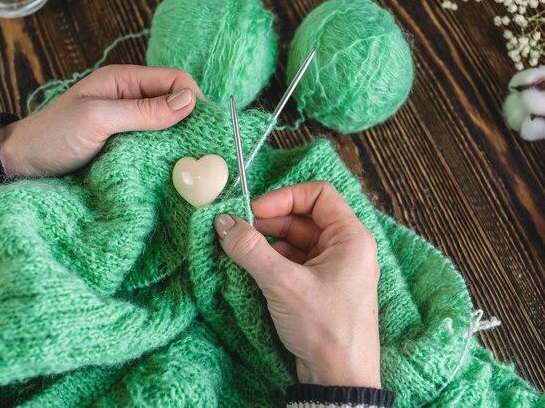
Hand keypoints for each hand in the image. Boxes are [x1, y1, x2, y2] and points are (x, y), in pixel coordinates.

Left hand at [0, 65, 201, 177]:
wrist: (23, 163)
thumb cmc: (54, 135)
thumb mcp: (98, 118)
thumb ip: (143, 110)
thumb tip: (189, 101)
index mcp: (124, 81)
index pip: (175, 80)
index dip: (194, 99)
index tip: (206, 127)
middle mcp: (131, 99)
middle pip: (175, 104)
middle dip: (191, 122)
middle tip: (203, 148)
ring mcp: (129, 124)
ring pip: (168, 127)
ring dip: (179, 141)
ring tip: (189, 161)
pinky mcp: (126, 146)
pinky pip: (155, 146)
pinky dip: (165, 154)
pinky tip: (171, 167)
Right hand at [214, 181, 380, 387]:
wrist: (339, 380)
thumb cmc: (327, 331)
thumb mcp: (284, 284)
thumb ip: (251, 250)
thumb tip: (224, 223)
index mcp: (350, 238)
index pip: (318, 195)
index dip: (284, 197)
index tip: (254, 211)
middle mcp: (344, 249)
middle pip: (302, 218)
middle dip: (268, 222)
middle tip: (237, 231)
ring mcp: (331, 270)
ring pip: (294, 241)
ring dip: (266, 243)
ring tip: (239, 251)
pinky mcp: (318, 288)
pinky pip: (292, 263)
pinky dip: (270, 262)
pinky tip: (251, 268)